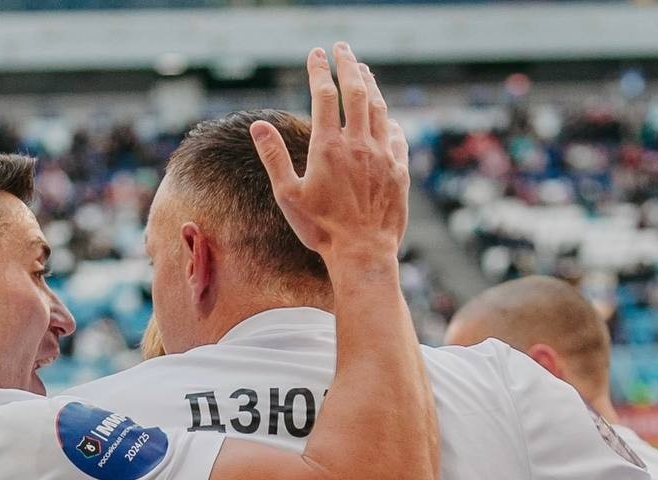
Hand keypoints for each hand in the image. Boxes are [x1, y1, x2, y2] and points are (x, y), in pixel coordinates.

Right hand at [250, 42, 409, 268]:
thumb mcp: (288, 195)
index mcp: (328, 147)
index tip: (316, 53)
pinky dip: (390, 120)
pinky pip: (397, 136)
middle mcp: (359, 144)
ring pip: (379, 109)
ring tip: (364, 70)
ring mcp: (383, 156)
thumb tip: (258, 126)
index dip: (319, 70)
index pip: (324, 96)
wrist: (363, 253)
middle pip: (356, 92)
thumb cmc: (321, 229)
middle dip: (348, 65)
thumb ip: (274, 157)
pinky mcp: (399, 171)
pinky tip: (388, 116)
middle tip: (342, 48)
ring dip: (371, 85)